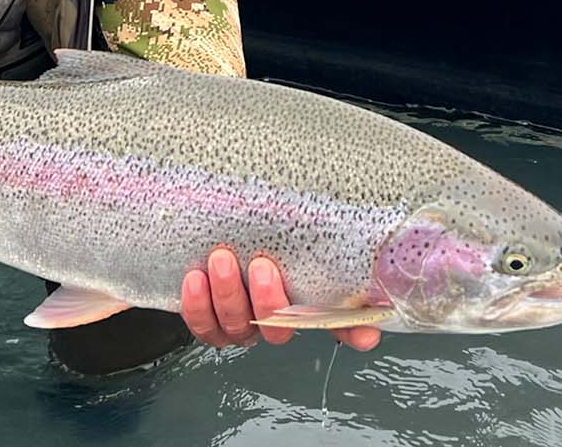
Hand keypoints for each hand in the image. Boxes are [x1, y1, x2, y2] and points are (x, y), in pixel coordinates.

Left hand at [180, 248, 381, 351]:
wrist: (200, 235)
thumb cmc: (246, 231)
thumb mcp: (278, 226)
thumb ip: (308, 234)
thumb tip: (347, 230)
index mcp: (300, 296)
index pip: (337, 320)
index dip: (354, 331)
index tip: (366, 334)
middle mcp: (274, 316)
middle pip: (278, 328)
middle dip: (269, 301)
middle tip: (261, 265)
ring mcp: (242, 322)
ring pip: (239, 328)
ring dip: (229, 296)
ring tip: (221, 260)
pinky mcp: (209, 321)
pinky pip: (205, 327)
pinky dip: (198, 306)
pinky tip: (195, 279)